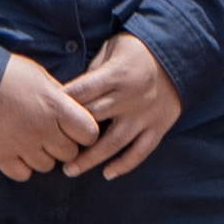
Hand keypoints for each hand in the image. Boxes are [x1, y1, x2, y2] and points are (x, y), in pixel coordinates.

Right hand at [0, 55, 101, 182]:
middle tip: (51, 134)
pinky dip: (22, 167)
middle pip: (69, 153)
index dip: (85, 132)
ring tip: (31, 141)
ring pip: (47, 166)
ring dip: (42, 156)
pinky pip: (23, 174)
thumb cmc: (7, 73)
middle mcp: (42, 129)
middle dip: (63, 144)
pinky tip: (17, 151)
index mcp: (55, 106)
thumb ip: (60, 96)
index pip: (89, 133)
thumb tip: (74, 108)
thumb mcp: (40, 76)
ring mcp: (21, 145)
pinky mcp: (1, 156)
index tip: (76, 128)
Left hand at [59, 34, 184, 180]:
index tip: (42, 116)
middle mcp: (130, 98)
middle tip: (48, 147)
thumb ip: (93, 72)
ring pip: (114, 142)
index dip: (61, 105)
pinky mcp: (159, 126)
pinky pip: (141, 151)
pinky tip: (108, 174)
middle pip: (93, 120)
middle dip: (69, 134)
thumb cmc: (137, 50)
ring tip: (70, 170)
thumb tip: (70, 95)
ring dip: (91, 159)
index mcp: (116, 75)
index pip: (81, 92)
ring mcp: (145, 115)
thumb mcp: (112, 49)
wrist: (180, 54)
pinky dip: (125, 164)